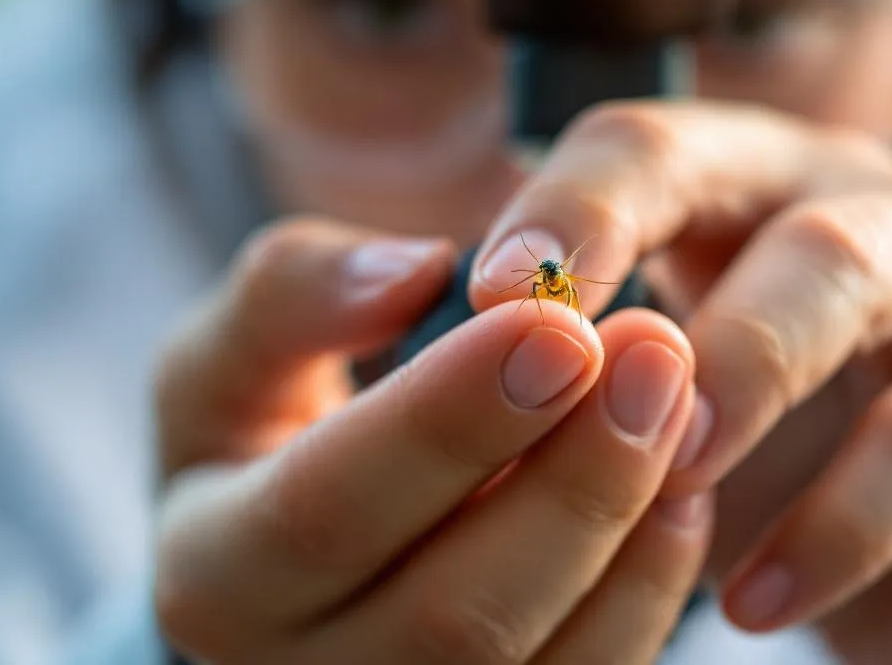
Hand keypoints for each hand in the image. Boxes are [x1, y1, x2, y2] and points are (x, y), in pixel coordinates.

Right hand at [154, 219, 711, 663]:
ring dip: (628, 527)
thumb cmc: (269, 433)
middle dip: (570, 480)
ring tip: (676, 397)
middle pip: (451, 618)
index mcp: (212, 575)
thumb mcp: (232, 351)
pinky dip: (650, 589)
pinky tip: (679, 487)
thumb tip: (409, 273)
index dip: (445, 419)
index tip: (556, 322)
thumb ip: (290, 294)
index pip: (322, 512)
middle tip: (654, 350)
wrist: (299, 548)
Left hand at [469, 101, 891, 664]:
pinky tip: (758, 598)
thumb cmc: (775, 441)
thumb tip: (441, 363)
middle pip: (771, 204)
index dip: (572, 208)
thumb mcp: (669, 383)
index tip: (492, 292)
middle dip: (675, 301)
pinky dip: (838, 525)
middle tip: (591, 396)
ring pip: (855, 287)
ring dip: (751, 381)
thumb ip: (579, 358)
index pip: (653, 146)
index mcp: (753, 179)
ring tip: (675, 483)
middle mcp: (866, 200)